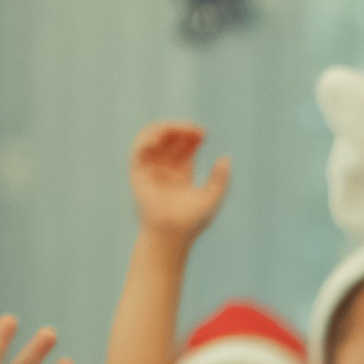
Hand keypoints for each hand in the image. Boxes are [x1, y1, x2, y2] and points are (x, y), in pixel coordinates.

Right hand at [129, 120, 231, 249]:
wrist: (171, 234)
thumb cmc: (192, 221)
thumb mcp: (212, 197)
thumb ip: (220, 178)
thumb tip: (226, 158)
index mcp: (181, 174)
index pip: (184, 146)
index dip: (192, 135)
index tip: (203, 133)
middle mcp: (165, 169)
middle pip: (170, 139)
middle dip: (182, 130)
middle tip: (196, 131)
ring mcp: (151, 169)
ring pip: (153, 139)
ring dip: (165, 129)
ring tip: (179, 129)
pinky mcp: (138, 172)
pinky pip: (138, 149)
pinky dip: (146, 139)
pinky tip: (159, 139)